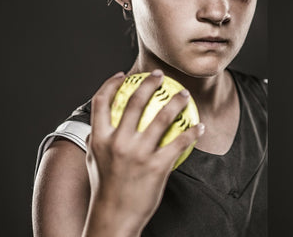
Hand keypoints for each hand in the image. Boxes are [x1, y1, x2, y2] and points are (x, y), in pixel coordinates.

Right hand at [83, 70, 204, 236]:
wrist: (114, 216)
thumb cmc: (104, 188)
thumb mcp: (93, 160)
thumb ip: (96, 139)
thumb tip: (99, 122)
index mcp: (100, 138)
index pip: (102, 101)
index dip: (111, 83)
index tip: (123, 75)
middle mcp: (118, 142)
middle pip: (134, 102)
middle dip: (149, 83)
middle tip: (160, 76)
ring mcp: (138, 154)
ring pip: (161, 118)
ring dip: (176, 101)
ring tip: (184, 94)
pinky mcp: (156, 167)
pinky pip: (178, 143)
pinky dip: (191, 132)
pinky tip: (199, 126)